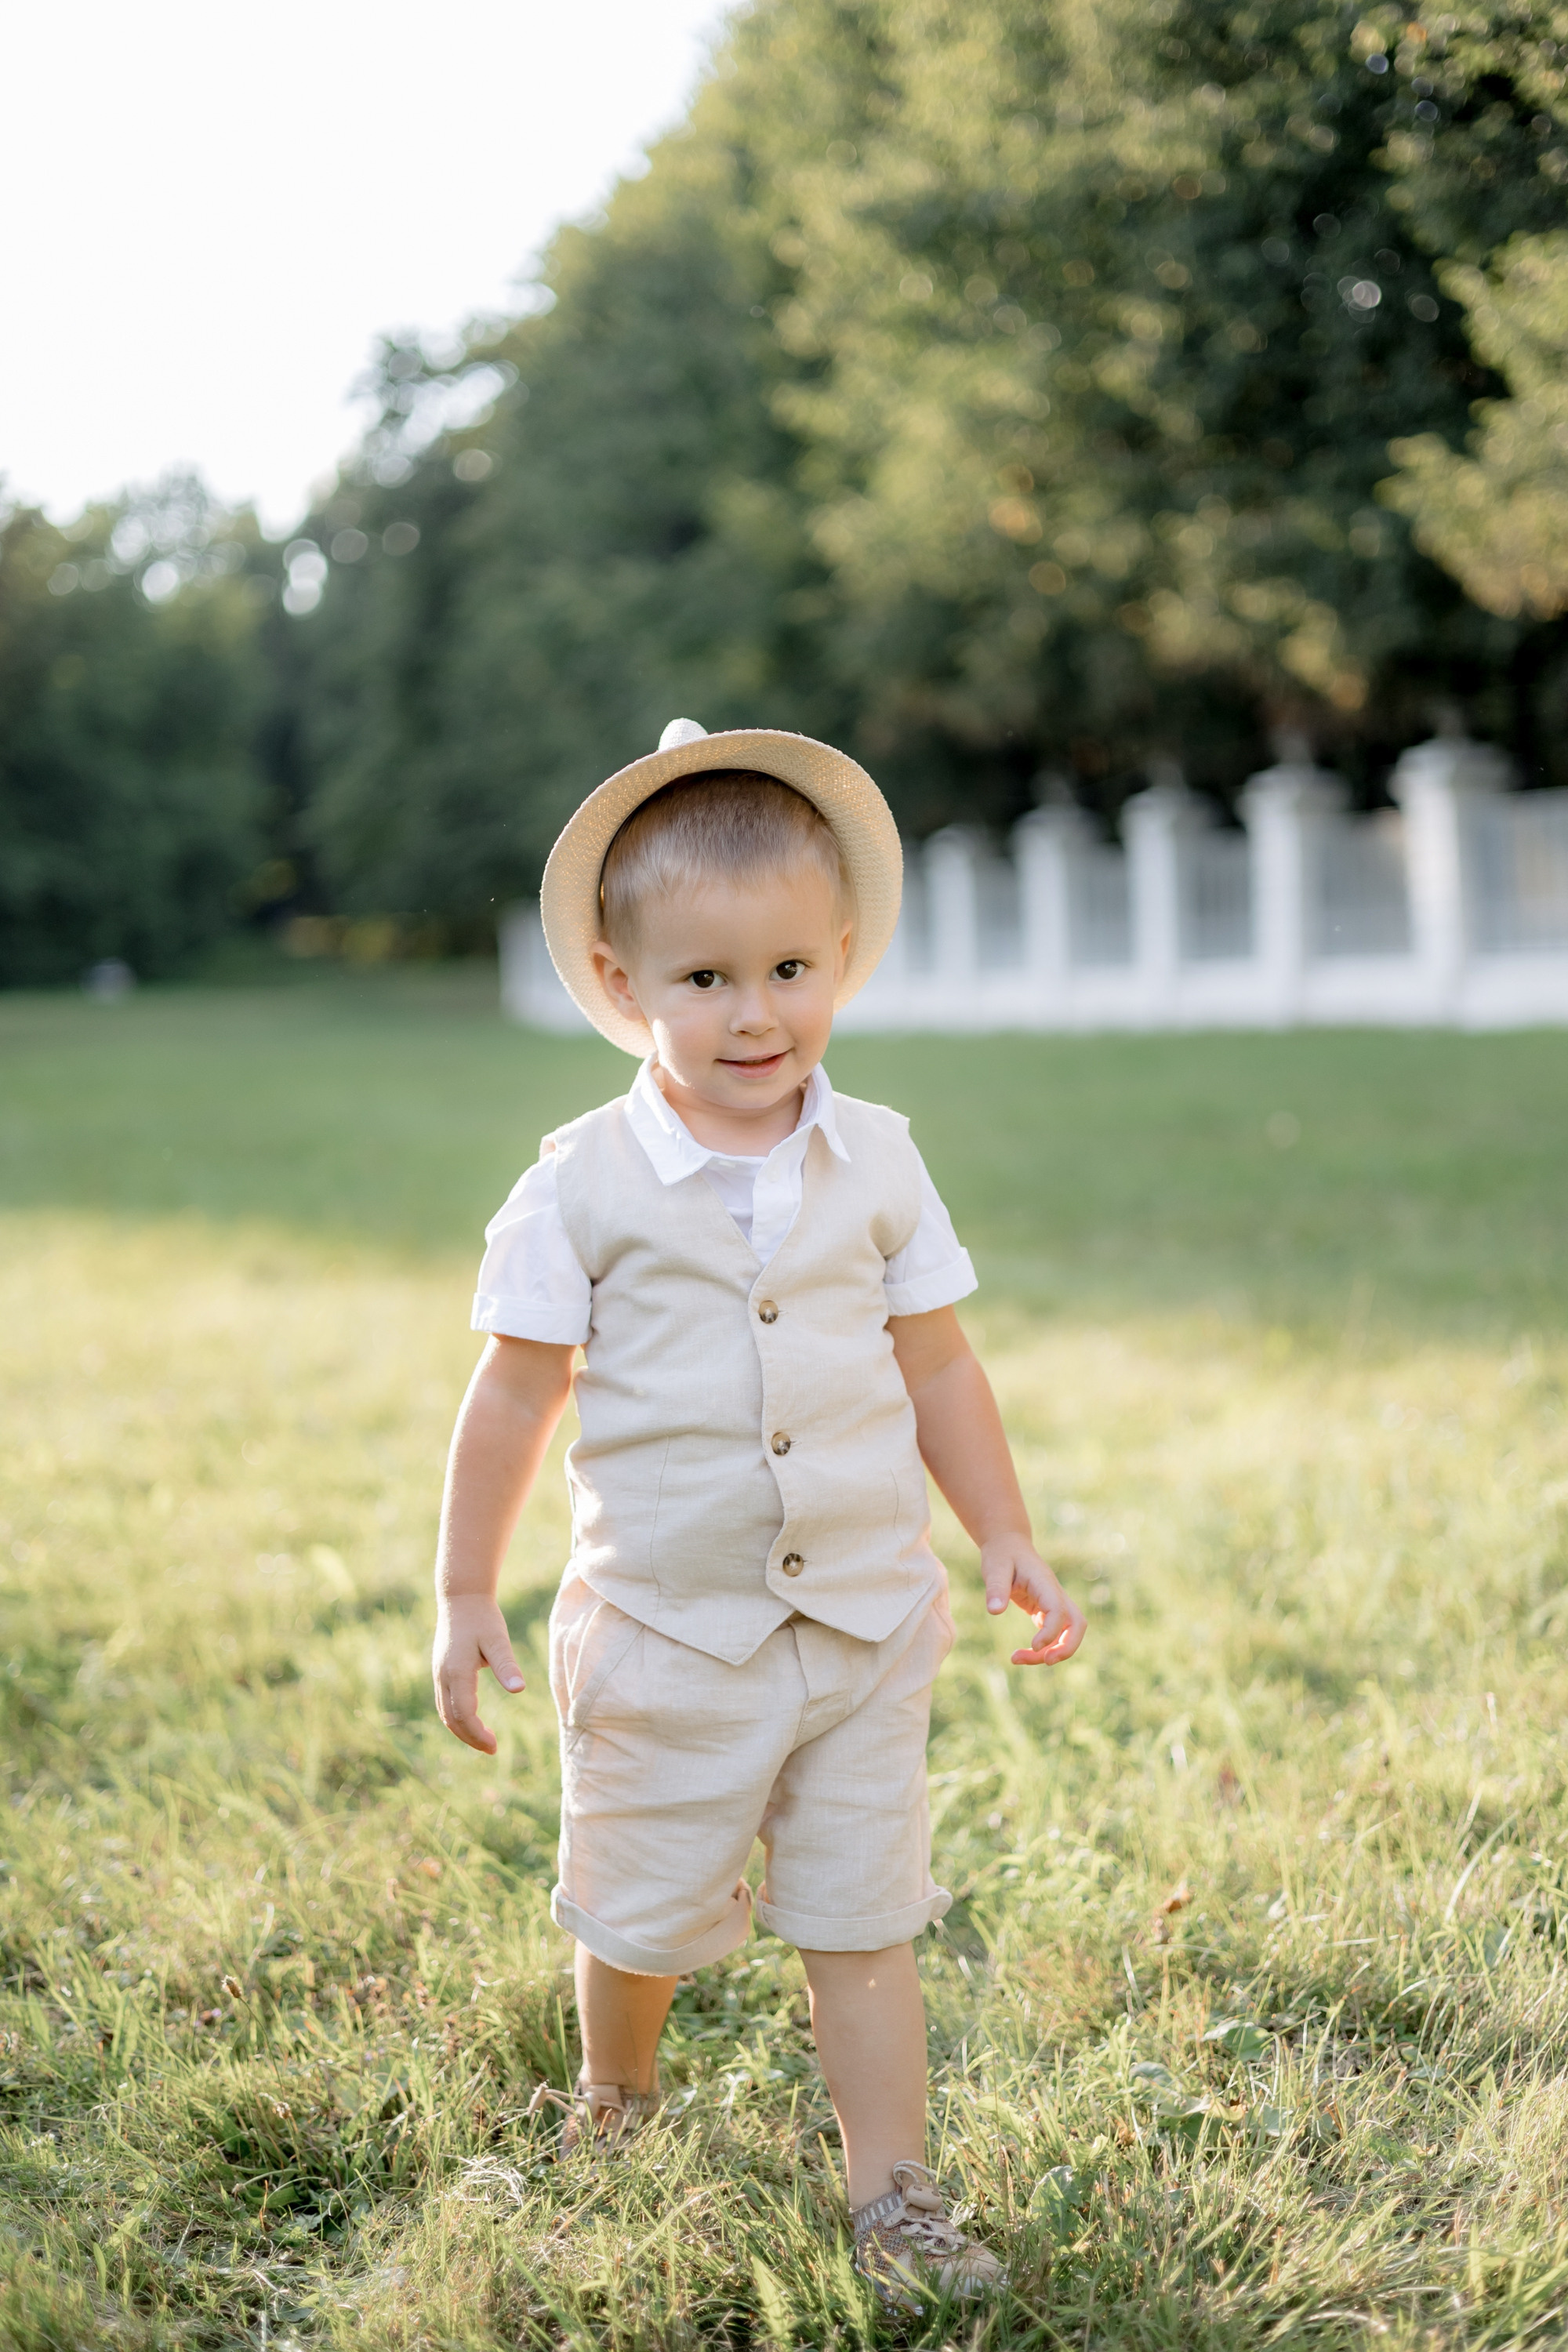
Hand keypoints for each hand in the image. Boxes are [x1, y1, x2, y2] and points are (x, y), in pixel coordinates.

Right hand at [432, 1594, 525, 1752]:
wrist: (461, 1598)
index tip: (495, 1746)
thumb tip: (519, 1690)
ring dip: (462, 1730)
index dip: (478, 1734)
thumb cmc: (483, 1618)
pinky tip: (473, 1720)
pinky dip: (456, 1718)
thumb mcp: (498, 1640)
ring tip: (484, 1740)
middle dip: (470, 1738)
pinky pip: (444, 1703)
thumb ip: (507, 1665)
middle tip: (493, 1749)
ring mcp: (439, 1674)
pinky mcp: (441, 1671)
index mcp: (456, 1672)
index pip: (464, 1715)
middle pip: (451, 1719)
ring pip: (445, 1713)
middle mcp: (443, 1676)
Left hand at [981, 1535, 1086, 1666]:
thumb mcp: (994, 1567)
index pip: (1059, 1610)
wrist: (1008, 1545)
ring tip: (1016, 1659)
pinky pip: (1052, 1634)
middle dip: (1067, 1647)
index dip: (1051, 1631)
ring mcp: (1053, 1604)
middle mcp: (1055, 1594)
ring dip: (1050, 1651)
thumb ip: (996, 1587)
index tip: (1034, 1646)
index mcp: (1045, 1583)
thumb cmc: (1002, 1555)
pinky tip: (1021, 1654)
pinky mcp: (1046, 1611)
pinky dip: (1042, 1648)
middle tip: (1046, 1662)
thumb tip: (995, 1611)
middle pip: (1077, 1625)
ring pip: (1066, 1633)